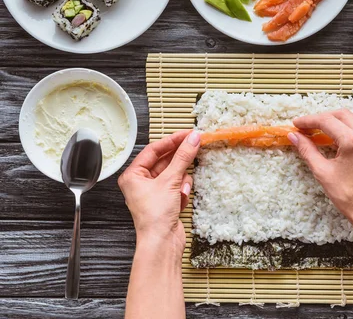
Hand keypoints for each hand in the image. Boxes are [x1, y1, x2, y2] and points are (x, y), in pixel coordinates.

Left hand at [118, 130, 201, 252]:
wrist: (162, 243)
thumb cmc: (155, 216)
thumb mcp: (170, 181)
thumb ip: (183, 157)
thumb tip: (192, 139)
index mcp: (133, 175)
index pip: (154, 150)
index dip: (172, 140)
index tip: (188, 134)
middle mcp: (141, 182)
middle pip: (165, 161)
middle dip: (179, 160)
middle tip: (195, 145)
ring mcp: (154, 192)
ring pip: (174, 174)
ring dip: (181, 179)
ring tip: (182, 188)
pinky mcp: (166, 201)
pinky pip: (178, 186)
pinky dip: (182, 190)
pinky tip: (182, 199)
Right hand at [288, 108, 352, 226]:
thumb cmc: (349, 196)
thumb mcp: (323, 173)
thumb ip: (307, 150)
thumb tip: (294, 136)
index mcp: (352, 141)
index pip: (326, 121)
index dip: (308, 120)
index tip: (298, 124)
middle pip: (342, 114)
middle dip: (323, 117)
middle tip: (310, 127)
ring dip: (347, 116)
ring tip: (335, 127)